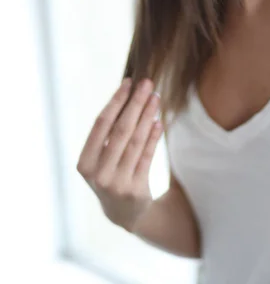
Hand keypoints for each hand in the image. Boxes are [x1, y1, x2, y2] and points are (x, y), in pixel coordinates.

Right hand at [76, 78, 162, 230]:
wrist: (123, 213)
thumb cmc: (111, 173)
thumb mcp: (101, 158)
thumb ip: (109, 132)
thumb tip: (129, 92)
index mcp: (84, 162)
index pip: (101, 124)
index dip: (115, 101)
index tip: (128, 82)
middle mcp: (98, 174)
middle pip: (120, 130)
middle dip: (135, 103)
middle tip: (147, 84)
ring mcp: (117, 183)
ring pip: (136, 141)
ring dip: (147, 116)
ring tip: (155, 98)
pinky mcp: (136, 190)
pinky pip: (147, 156)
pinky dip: (153, 137)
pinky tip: (158, 121)